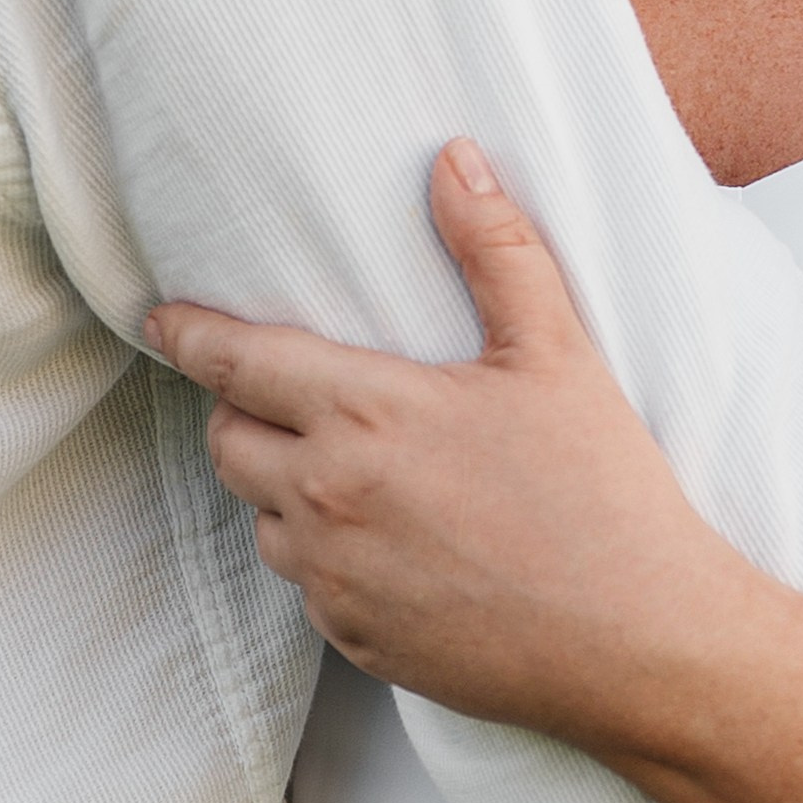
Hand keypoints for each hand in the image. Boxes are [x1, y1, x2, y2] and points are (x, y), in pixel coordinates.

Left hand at [146, 141, 746, 752]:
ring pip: (263, 518)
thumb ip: (495, 248)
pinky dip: (327, 557)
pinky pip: (309, 587)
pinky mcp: (358, 642)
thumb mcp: (557, 351)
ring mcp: (336, 581)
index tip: (161, 321)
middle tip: (286, 393)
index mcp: (365, 415)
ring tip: (350, 467)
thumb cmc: (603, 491)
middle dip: (240, 411)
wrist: (641, 643)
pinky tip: (391, 542)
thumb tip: (454, 159)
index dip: (190, 337)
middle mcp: (328, 500)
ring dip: (283, 487)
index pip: (237, 364)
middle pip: (229, 443)